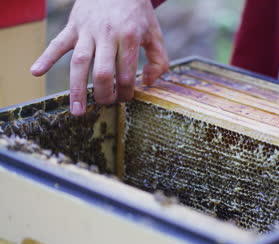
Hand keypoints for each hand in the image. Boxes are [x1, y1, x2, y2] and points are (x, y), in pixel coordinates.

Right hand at [30, 0, 168, 115]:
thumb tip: (148, 82)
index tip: (126, 98)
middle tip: (105, 105)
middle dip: (104, 94)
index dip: (127, 91)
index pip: (126, 74)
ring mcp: (87, 31)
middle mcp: (106, 35)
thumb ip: (159, 60)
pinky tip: (35, 71)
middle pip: (102, 72)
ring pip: (79, 63)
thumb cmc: (137, 13)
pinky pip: (58, 43)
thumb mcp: (155, 33)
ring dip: (77, 89)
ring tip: (76, 110)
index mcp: (128, 38)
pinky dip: (46, 57)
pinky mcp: (73, 26)